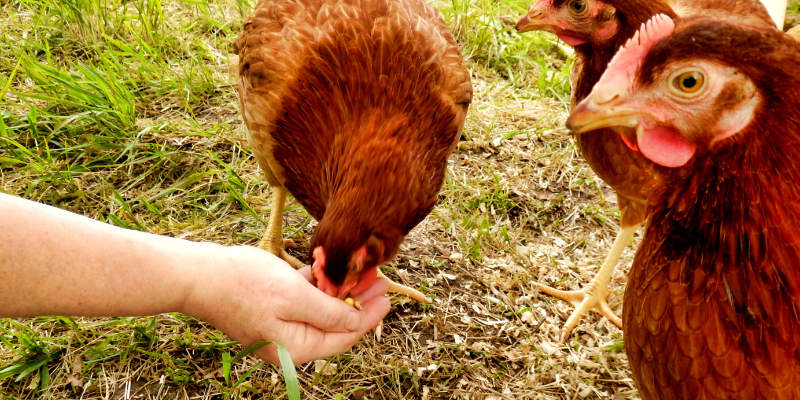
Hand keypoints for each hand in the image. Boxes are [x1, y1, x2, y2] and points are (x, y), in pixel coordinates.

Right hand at [182, 245, 389, 364]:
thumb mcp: (296, 298)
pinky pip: (304, 296)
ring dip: (341, 287)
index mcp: (299, 347)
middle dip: (359, 300)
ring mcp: (281, 323)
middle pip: (337, 322)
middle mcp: (291, 341)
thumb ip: (330, 313)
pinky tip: (331, 265)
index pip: (346, 336)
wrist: (201, 274)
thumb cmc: (246, 286)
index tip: (388, 295)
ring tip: (361, 268)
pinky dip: (318, 282)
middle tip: (380, 277)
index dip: (370, 315)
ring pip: (322, 307)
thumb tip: (358, 322)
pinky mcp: (273, 305)